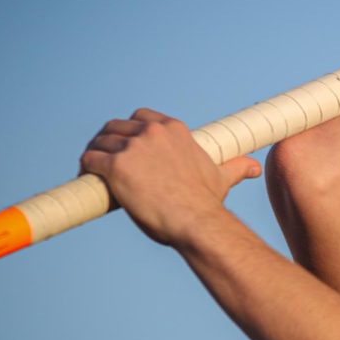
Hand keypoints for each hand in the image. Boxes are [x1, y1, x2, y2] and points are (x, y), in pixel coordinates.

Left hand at [79, 108, 260, 246]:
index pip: (142, 118)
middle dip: (108, 139)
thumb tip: (254, 168)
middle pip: (117, 126)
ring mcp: (133, 148)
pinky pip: (90, 159)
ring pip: (100, 141)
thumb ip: (235, 168)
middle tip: (106, 158)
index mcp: (175, 130)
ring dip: (94, 153)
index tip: (128, 145)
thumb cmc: (207, 203)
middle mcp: (152, 132)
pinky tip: (88, 177)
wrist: (196, 222)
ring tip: (93, 169)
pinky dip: (86, 167)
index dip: (131, 131)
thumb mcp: (221, 177)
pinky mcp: (115, 166)